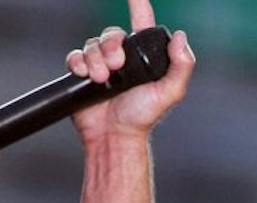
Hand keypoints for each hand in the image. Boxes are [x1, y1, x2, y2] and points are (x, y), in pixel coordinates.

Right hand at [66, 0, 193, 145]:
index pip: (142, 22)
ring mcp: (102, 65)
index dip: (138, 5)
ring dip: (95, 58)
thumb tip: (181, 37)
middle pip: (111, 34)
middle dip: (110, 46)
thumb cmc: (142, 117)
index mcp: (144, 58)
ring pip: (92, 44)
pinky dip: (78, 62)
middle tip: (116, 66)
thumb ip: (181, 66)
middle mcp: (123, 58)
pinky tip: (85, 74)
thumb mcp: (169, 92)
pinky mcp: (83, 74)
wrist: (114, 135)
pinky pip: (75, 56)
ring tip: (101, 79)